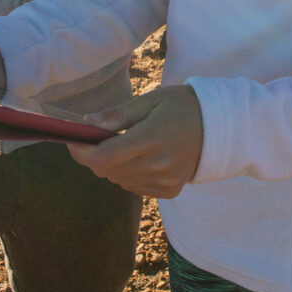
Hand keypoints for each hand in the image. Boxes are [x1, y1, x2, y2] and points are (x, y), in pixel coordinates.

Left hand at [67, 85, 202, 198]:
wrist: (217, 126)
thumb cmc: (180, 106)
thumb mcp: (149, 101)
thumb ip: (116, 115)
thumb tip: (86, 123)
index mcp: (152, 138)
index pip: (104, 156)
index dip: (82, 152)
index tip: (73, 141)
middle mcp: (159, 164)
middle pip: (107, 170)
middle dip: (95, 156)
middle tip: (99, 138)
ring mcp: (165, 181)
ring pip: (118, 180)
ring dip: (112, 165)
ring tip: (125, 146)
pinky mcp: (169, 190)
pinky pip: (134, 187)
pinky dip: (128, 175)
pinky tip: (141, 158)